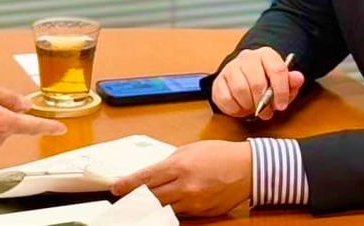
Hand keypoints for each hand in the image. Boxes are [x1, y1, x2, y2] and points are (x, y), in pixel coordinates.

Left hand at [111, 141, 250, 216]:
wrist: (247, 168)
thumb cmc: (220, 154)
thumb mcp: (190, 149)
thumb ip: (169, 162)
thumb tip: (151, 173)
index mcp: (180, 165)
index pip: (145, 178)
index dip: (127, 185)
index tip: (116, 189)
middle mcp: (184, 186)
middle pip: (150, 197)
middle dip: (135, 198)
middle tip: (125, 198)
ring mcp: (193, 202)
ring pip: (163, 209)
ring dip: (151, 206)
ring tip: (142, 203)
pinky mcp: (201, 213)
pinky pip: (179, 214)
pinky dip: (170, 209)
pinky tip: (165, 205)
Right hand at [212, 47, 303, 119]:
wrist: (243, 78)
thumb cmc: (265, 82)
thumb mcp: (282, 84)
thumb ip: (291, 82)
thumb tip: (298, 77)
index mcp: (266, 55)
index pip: (277, 70)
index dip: (281, 91)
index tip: (282, 105)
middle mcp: (247, 57)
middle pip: (257, 82)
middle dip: (263, 102)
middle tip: (267, 112)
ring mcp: (231, 68)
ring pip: (240, 89)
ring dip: (249, 105)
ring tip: (253, 108)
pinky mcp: (218, 81)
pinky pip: (226, 98)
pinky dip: (235, 108)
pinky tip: (241, 107)